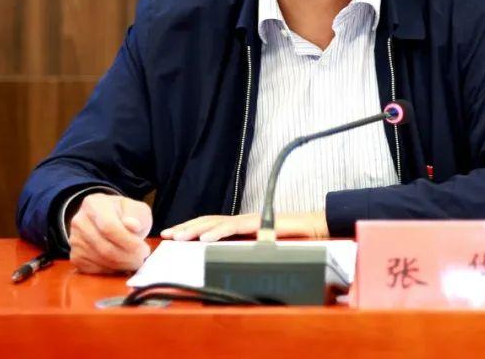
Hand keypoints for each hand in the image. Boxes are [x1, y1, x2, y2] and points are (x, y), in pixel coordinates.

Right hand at [68, 194, 152, 273]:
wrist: (108, 221)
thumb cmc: (124, 214)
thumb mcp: (135, 208)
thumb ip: (136, 215)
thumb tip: (133, 225)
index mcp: (93, 204)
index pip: (108, 227)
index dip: (128, 241)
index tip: (144, 249)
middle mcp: (79, 221)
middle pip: (104, 247)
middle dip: (128, 257)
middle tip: (142, 259)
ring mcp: (75, 240)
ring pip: (101, 260)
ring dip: (123, 265)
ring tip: (135, 261)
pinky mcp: (76, 256)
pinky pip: (95, 269)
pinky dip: (112, 270)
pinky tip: (122, 264)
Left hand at [159, 211, 327, 241]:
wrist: (317, 229)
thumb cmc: (293, 240)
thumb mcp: (264, 249)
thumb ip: (248, 251)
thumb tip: (229, 263)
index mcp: (240, 228)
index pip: (210, 225)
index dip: (190, 228)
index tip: (172, 235)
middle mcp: (242, 221)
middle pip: (208, 221)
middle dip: (186, 227)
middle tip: (166, 235)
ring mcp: (250, 221)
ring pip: (217, 223)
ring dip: (195, 230)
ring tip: (179, 236)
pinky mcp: (259, 223)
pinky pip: (235, 227)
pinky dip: (218, 232)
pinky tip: (205, 238)